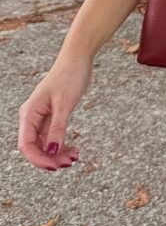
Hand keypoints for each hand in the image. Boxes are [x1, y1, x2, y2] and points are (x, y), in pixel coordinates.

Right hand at [17, 52, 93, 170]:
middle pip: (35, 148)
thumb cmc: (70, 76)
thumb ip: (58, 128)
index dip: (39, 160)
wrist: (78, 58)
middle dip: (51, 159)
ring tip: (75, 157)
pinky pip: (53, 137)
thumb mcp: (65, 103)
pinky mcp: (52, 116)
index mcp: (29, 113)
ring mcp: (41, 117)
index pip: (27, 145)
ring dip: (57, 154)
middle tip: (70, 162)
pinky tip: (74, 149)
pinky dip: (62, 145)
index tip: (56, 167)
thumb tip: (52, 152)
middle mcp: (32, 117)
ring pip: (45, 145)